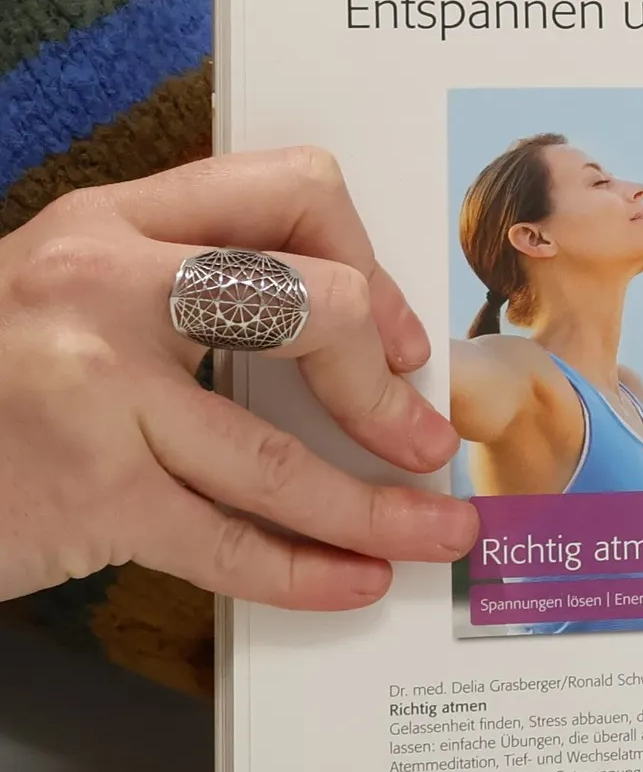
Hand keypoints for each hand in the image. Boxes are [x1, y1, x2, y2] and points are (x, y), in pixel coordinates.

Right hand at [0, 149, 477, 609]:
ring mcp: (93, 396)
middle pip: (315, 311)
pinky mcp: (88, 497)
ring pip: (282, 461)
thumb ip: (190, 287)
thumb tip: (355, 339)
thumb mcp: (71, 288)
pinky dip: (307, 574)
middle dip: (385, 390)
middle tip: (423, 439)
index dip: (368, 261)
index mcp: (112, 220)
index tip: (391, 335)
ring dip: (382, 508)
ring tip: (443, 532)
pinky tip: (358, 582)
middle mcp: (105, 287)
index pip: (292, 190)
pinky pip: (230, 544)